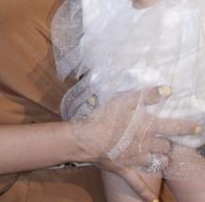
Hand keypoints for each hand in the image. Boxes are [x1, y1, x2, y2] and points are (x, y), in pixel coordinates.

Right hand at [70, 86, 200, 201]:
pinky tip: (153, 200)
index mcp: (148, 127)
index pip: (173, 128)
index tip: (198, 128)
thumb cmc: (106, 115)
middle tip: (169, 141)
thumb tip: (168, 90)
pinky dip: (146, 193)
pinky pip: (137, 184)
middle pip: (165, 146)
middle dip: (168, 144)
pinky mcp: (125, 169)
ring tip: (163, 157)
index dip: (186, 128)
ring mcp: (136, 159)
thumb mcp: (126, 99)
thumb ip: (148, 95)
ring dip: (160, 160)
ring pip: (156, 162)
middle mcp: (146, 144)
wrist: (89, 137)